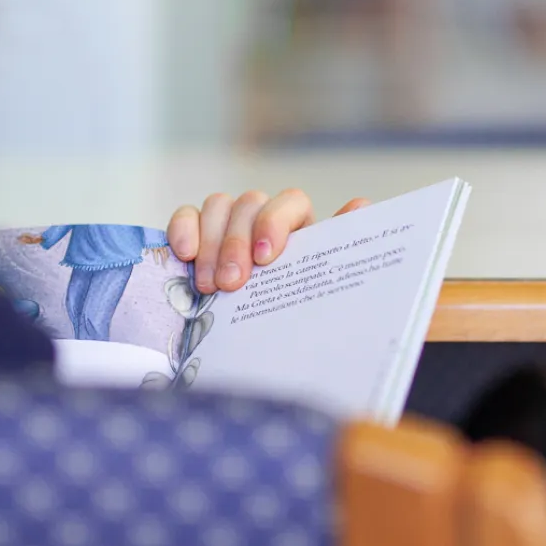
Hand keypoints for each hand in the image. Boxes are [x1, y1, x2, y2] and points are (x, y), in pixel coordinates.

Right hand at [168, 190, 369, 293]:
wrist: (262, 343)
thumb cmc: (296, 310)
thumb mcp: (318, 284)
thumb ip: (338, 249)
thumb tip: (362, 207)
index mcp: (300, 226)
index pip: (290, 202)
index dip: (275, 222)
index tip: (265, 259)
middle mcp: (264, 217)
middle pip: (249, 204)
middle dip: (237, 244)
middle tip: (231, 285)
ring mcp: (228, 222)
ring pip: (218, 205)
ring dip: (212, 244)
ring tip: (210, 287)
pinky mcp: (196, 233)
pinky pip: (186, 215)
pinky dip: (183, 229)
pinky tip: (184, 255)